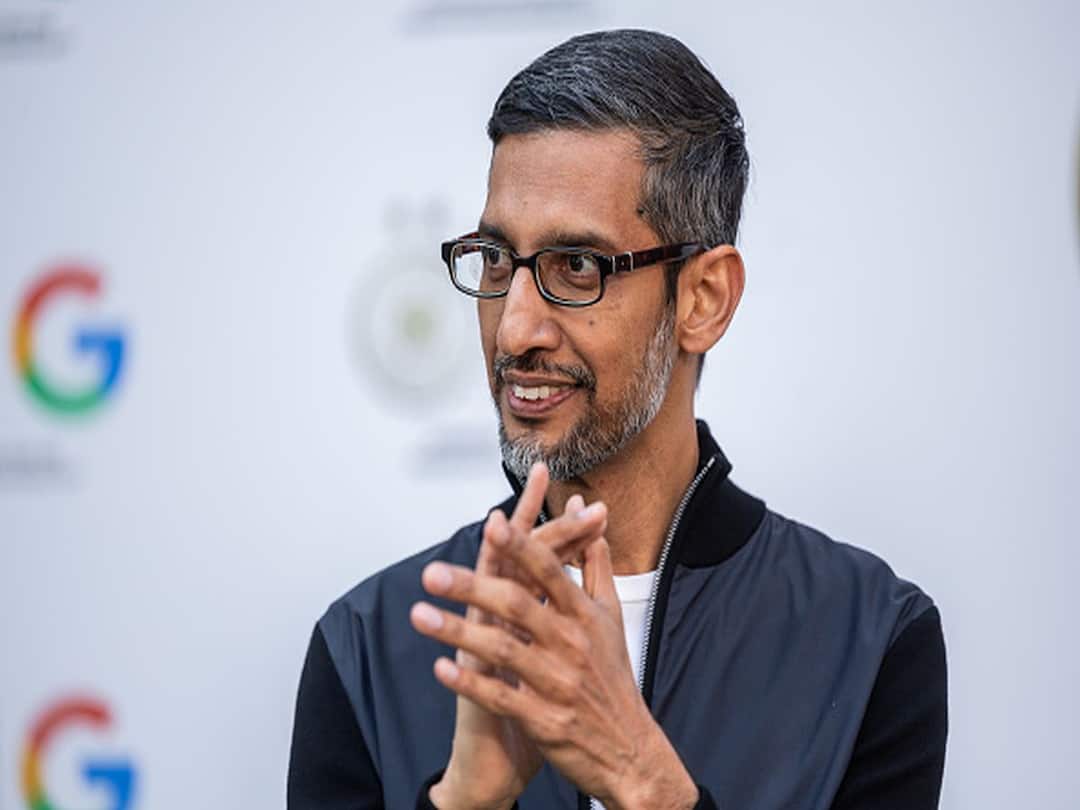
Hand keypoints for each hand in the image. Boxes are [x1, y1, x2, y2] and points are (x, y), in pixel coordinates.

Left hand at [413, 508, 698, 809]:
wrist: (629, 750)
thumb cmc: (613, 677)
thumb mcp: (612, 617)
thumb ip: (596, 566)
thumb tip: (592, 520)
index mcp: (585, 616)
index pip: (550, 572)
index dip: (521, 547)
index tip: (493, 524)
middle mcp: (571, 644)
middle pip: (517, 605)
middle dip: (471, 587)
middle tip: (432, 573)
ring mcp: (556, 682)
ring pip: (501, 650)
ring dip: (457, 632)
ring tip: (419, 614)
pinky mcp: (543, 719)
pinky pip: (500, 696)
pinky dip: (469, 683)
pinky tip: (440, 667)